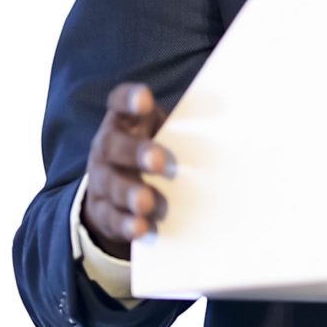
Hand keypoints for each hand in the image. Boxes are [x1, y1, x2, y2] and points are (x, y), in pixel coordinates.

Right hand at [81, 83, 173, 259]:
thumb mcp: (164, 131)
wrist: (118, 190)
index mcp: (124, 121)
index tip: (145, 100)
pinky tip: (141, 227)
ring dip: (130, 194)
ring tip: (147, 202)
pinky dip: (126, 224)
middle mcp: (106, 147)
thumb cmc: (153, 151)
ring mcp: (101, 179)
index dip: (129, 99)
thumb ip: (185, 124)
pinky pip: (111, 217)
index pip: (118, 102)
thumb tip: (225, 109)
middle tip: (159, 162)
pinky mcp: (102, 211)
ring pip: (110, 185)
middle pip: (112, 146)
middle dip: (135, 153)